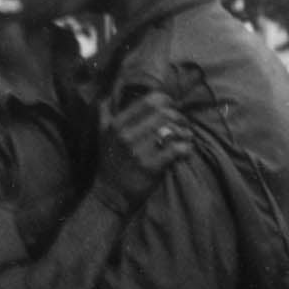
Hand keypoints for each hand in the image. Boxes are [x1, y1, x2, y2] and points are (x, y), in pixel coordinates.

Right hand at [96, 88, 192, 211]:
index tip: (172, 109)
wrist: (110, 195)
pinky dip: (186, 148)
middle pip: (165, 113)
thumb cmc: (110, 162)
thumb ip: (104, 112)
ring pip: (172, 130)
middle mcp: (126, 135)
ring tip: (186, 137)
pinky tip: (185, 151)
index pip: (150, 100)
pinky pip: (176, 149)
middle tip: (184, 124)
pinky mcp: (150, 167)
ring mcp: (138, 151)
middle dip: (180, 117)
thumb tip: (107, 93)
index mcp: (117, 123)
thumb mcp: (102, 134)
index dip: (167, 101)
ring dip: (185, 132)